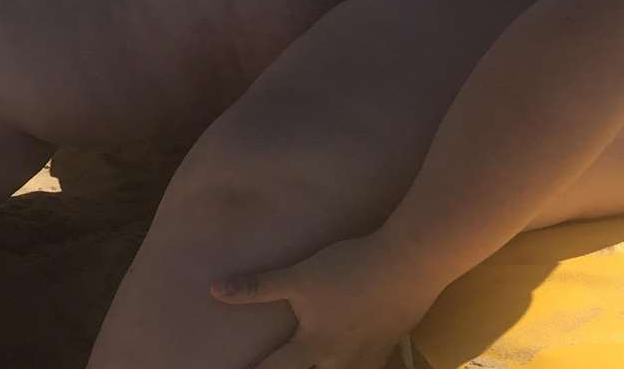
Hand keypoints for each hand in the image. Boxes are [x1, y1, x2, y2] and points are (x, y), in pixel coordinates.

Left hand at [210, 235, 442, 368]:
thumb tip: (215, 291)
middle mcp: (338, 362)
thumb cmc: (349, 269)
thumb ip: (258, 287)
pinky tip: (355, 363)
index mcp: (312, 348)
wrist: (408, 264)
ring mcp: (367, 358)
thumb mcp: (300, 277)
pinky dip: (358, 368)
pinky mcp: (389, 347)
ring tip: (321, 367)